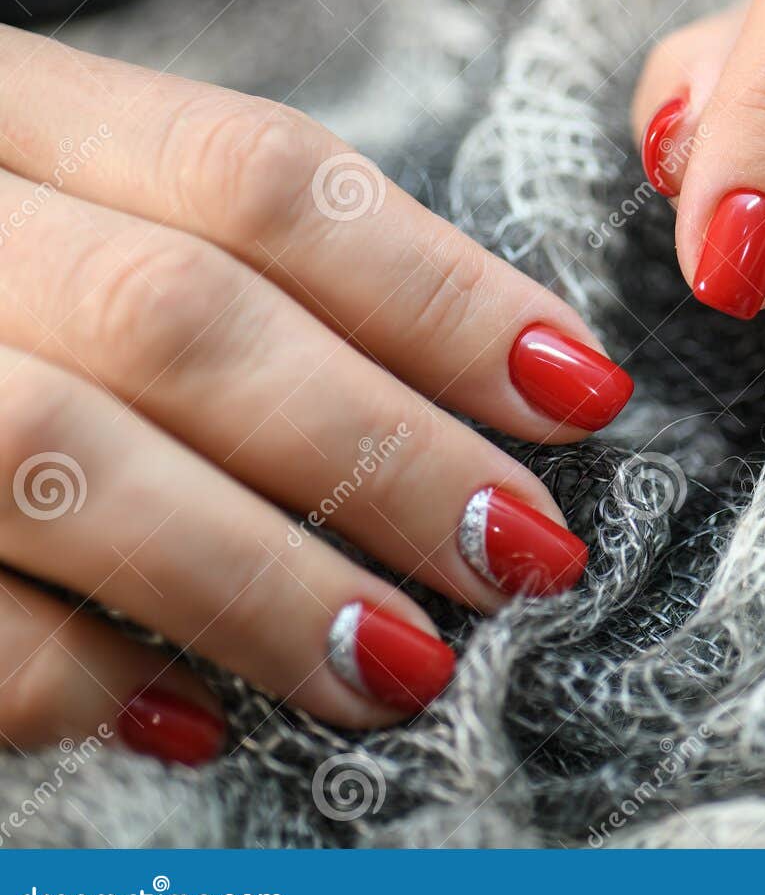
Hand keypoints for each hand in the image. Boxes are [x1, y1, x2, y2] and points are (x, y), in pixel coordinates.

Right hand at [0, 26, 632, 762]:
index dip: (440, 291)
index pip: (261, 176)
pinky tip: (191, 719)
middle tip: (526, 550)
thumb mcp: (53, 215)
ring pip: (58, 455)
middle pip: (189, 317)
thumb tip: (468, 389)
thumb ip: (204, 265)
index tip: (580, 389)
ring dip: (262, 580)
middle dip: (385, 450)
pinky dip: (74, 675)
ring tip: (407, 666)